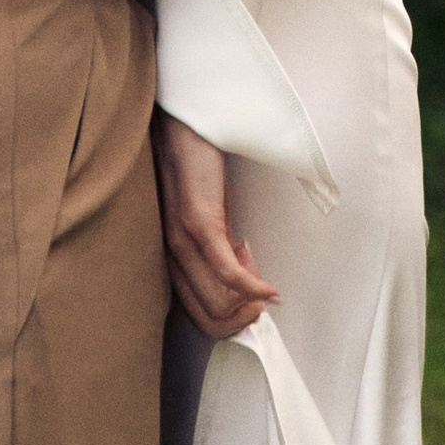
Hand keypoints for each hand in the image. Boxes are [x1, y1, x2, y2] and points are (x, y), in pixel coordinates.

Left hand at [159, 117, 276, 338]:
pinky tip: (270, 288)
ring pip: (219, 305)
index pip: (201, 317)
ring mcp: (185, 241)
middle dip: (246, 316)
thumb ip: (215, 249)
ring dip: (251, 301)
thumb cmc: (196, 167)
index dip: (234, 317)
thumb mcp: (209, 218)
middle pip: (211, 320)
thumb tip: (240, 279)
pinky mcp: (200, 223)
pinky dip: (254, 287)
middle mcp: (174, 257)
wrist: (186, 124)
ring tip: (263, 280)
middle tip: (262, 294)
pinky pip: (228, 273)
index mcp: (174, 258)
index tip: (253, 294)